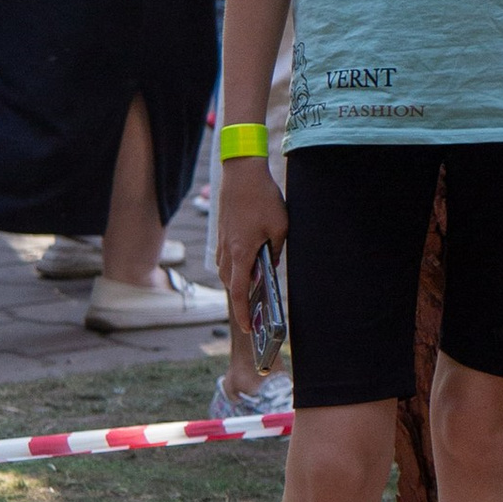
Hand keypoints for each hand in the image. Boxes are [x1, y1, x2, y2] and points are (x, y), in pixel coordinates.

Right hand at [216, 155, 289, 359]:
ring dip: (237, 284)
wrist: (241, 172)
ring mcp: (222, 242)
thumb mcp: (280, 227)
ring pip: (226, 272)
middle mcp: (227, 251)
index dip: (243, 313)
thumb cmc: (263, 198)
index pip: (239, 292)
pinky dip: (234, 269)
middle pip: (231, 285)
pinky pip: (225, 259)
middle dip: (241, 302)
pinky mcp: (222, 234)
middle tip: (253, 316)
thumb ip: (276, 251)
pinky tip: (246, 268)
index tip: (247, 328)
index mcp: (241, 253)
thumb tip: (271, 265)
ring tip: (253, 294)